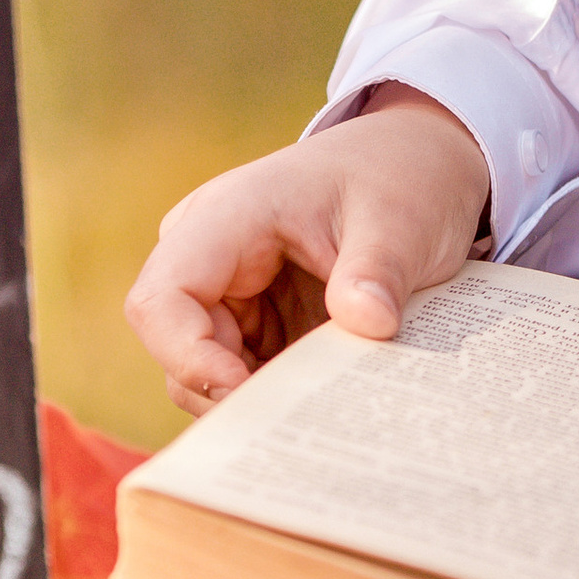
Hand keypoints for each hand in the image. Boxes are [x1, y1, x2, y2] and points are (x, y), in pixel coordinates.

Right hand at [123, 87, 492, 416]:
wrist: (417, 163)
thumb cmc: (399, 178)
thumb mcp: (402, 220)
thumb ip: (378, 272)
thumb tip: (369, 325)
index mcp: (229, 215)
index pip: (161, 299)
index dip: (187, 357)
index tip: (247, 390)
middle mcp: (210, 254)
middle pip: (177, 347)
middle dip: (229, 390)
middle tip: (302, 415)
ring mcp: (228, 289)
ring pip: (204, 370)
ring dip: (256, 397)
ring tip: (324, 402)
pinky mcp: (253, 320)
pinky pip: (240, 372)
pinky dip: (274, 393)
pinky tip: (322, 397)